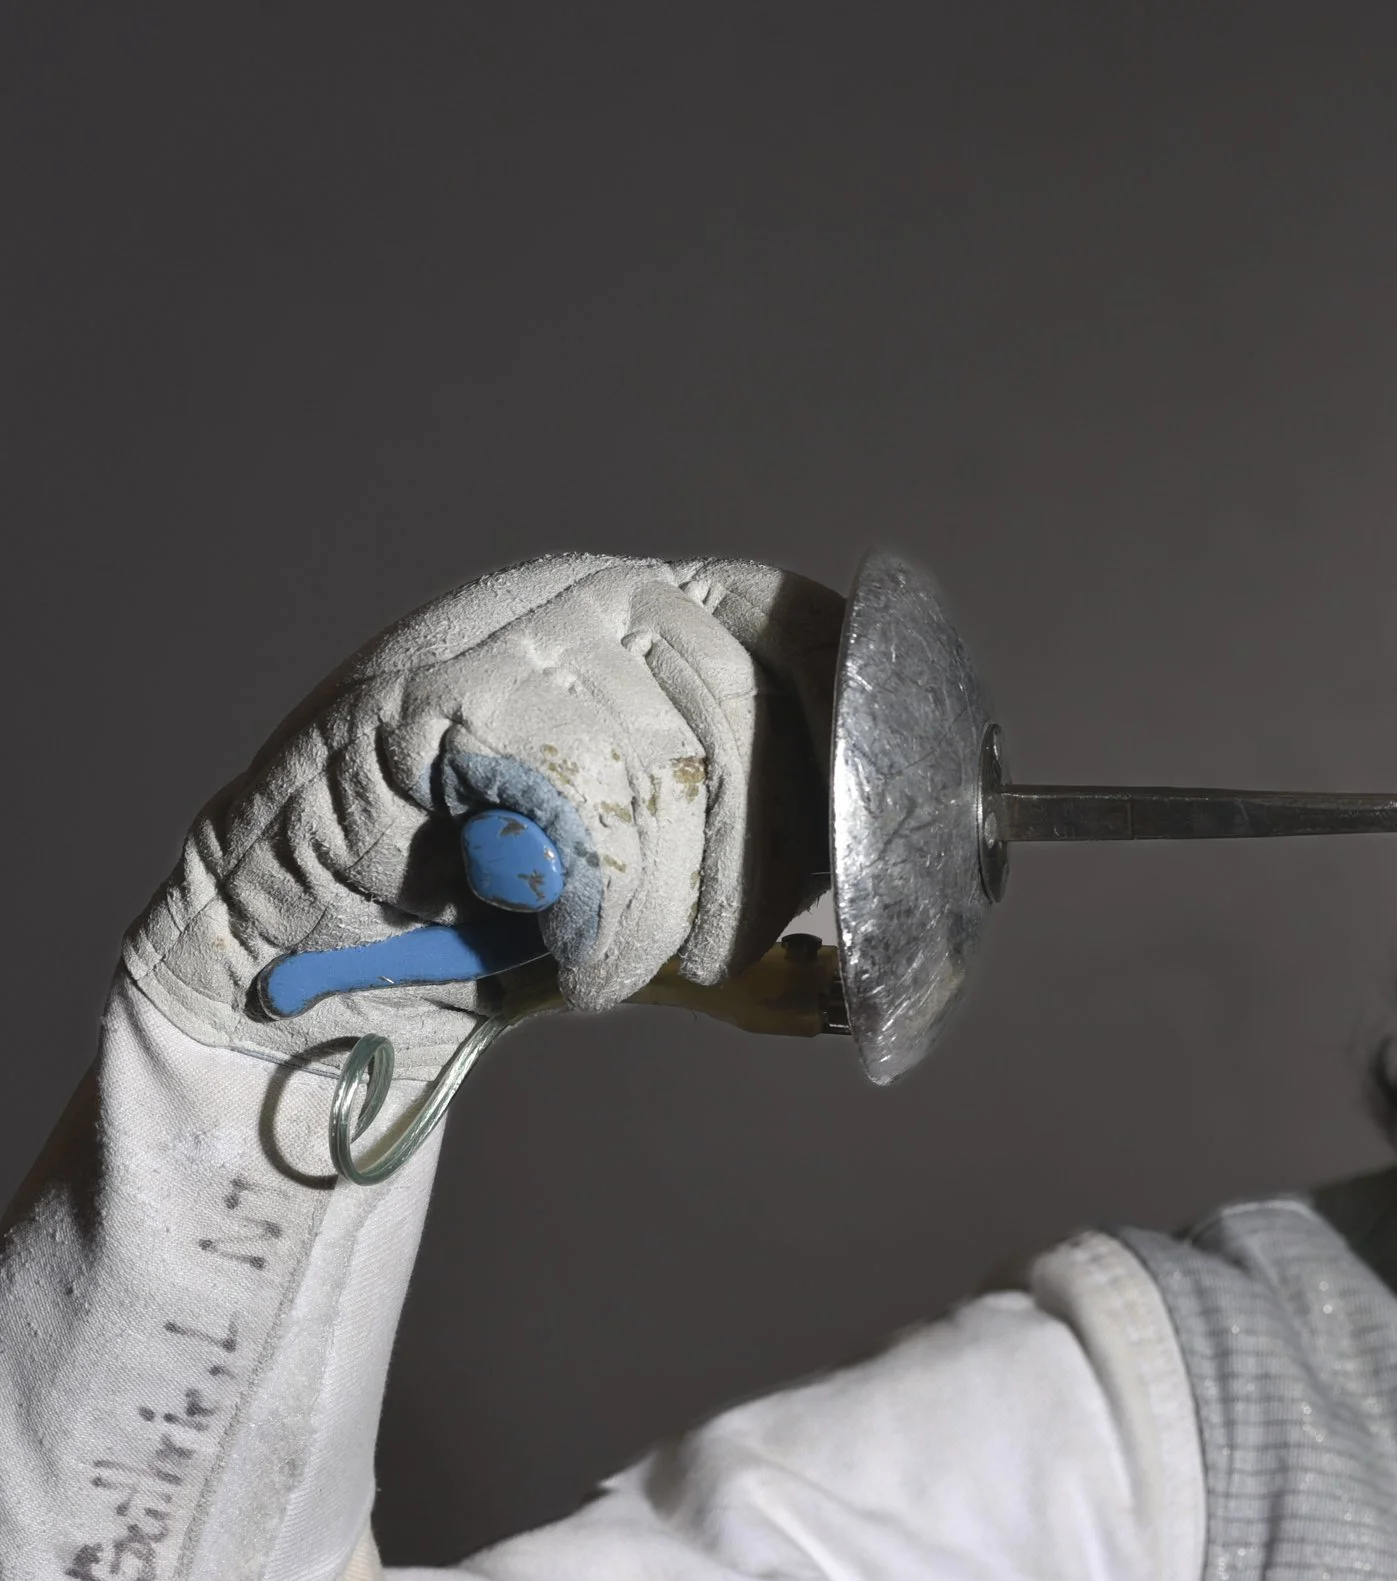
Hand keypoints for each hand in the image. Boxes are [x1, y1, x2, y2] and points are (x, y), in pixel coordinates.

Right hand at [122, 554, 844, 1075]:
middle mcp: (592, 594)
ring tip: (610, 966)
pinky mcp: (430, 695)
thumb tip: (873, 957)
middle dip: (757, 866)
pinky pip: (578, 800)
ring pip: (664, 766)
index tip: (857, 832)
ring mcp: (508, 630)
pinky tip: (560, 947)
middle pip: (746, 710)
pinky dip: (594, 909)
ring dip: (660, 912)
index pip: (797, 620)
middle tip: (715, 955)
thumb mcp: (670, 919)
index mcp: (660, 616)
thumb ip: (766, 914)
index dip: (844, 722)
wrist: (320, 965)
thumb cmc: (503, 926)